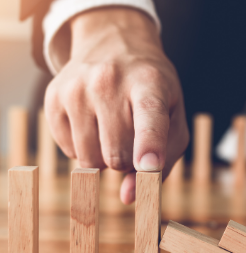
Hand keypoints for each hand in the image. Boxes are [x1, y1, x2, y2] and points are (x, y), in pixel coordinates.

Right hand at [44, 7, 188, 203]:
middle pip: (117, 154)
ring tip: (114, 131)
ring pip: (90, 159)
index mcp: (149, 83)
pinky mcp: (53, 97)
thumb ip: (164, 161)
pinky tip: (94, 125)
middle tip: (132, 140)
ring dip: (105, 158)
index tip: (149, 166)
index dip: (148, 146)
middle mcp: (110, 80)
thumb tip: (129, 197)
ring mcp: (77, 87)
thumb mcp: (173, 118)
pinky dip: (84, 149)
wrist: (114, 44)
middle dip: (127, 162)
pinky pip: (68, 151)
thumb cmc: (153, 91)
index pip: (149, 118)